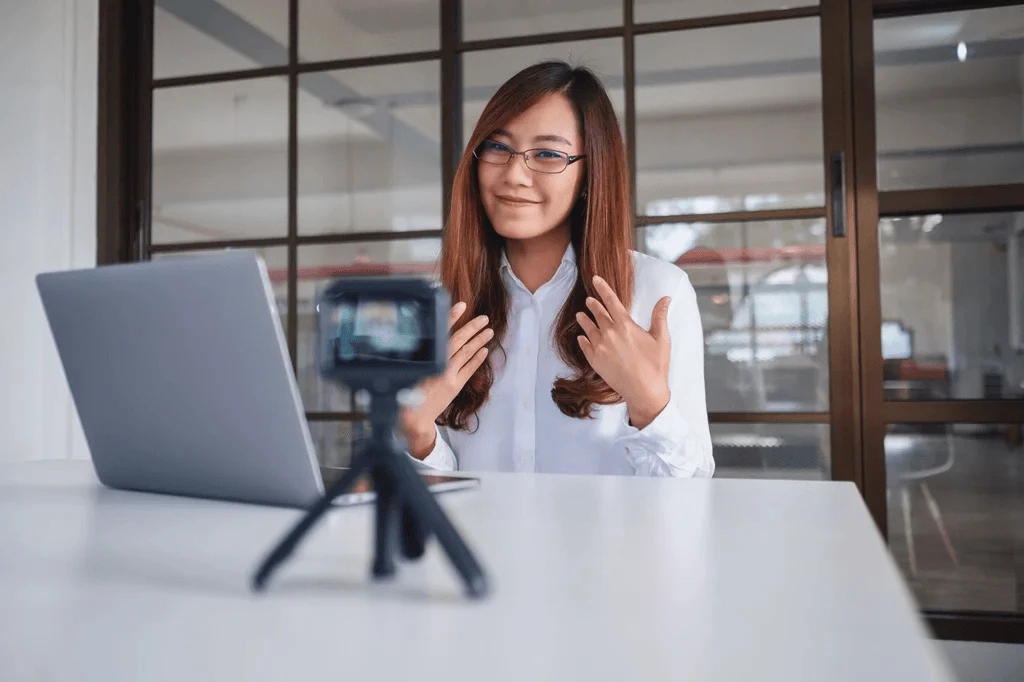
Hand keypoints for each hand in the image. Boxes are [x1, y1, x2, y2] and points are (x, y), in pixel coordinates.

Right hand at [401, 301, 492, 457]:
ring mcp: (448, 377)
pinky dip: (477, 359)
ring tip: (489, 331)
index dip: (451, 318)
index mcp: (424, 359)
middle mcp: (438, 367)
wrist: (412, 419)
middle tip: (484, 318)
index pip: (440, 333)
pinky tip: (484, 351)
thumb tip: (424, 334)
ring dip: (478, 341)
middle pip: (458, 342)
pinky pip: (468, 370)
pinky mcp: (454, 387)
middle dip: (472, 328)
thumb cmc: (403, 393)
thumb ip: (415, 355)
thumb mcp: (404, 370)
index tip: (461, 306)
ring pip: (465, 354)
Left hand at [575, 276, 670, 429]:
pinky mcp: (595, 361)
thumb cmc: (655, 365)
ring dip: (584, 320)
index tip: (595, 279)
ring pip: (588, 328)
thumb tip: (666, 298)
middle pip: (597, 313)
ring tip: (580, 315)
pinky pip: (585, 346)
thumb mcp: (661, 339)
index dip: (602, 288)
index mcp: (626, 326)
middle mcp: (610, 334)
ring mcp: (600, 347)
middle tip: (589, 300)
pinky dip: (583, 339)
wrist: (644, 391)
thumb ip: (660, 316)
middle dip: (593, 304)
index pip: (611, 301)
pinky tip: (582, 337)